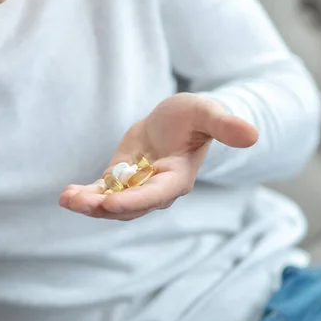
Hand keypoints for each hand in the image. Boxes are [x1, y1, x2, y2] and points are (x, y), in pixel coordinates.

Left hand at [59, 93, 257, 220]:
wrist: (177, 119)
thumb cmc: (194, 115)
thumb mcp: (207, 113)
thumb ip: (225, 125)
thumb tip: (253, 135)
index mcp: (178, 178)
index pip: (156, 195)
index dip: (134, 201)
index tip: (109, 203)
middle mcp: (157, 190)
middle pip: (130, 208)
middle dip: (105, 208)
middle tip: (79, 202)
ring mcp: (136, 188)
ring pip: (112, 205)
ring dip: (90, 204)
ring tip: (67, 198)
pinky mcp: (121, 181)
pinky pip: (102, 194)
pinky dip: (86, 196)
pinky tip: (67, 195)